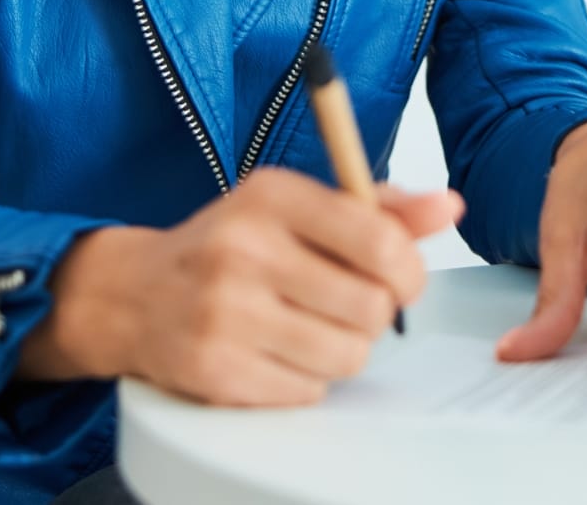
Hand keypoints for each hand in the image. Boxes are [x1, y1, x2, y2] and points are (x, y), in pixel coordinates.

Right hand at [18, 168, 463, 405]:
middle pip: (372, 306)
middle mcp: (245, 249)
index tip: (396, 273)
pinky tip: (274, 349)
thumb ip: (376, 205)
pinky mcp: (219, 371)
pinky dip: (305, 378)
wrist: (137, 292)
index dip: (406, 267)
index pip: (378, 238)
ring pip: (348, 355)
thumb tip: (449, 206)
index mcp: (270, 196)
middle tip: (344, 301)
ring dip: (341, 348)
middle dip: (373, 312)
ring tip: (306, 325)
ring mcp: (228, 314)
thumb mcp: (293, 205)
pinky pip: (310, 392)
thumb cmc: (229, 245)